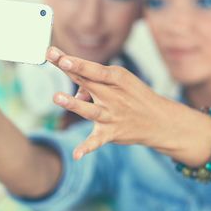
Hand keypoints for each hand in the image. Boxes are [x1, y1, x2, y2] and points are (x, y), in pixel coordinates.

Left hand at [46, 46, 207, 160]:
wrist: (159, 120)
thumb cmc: (133, 96)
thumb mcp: (119, 83)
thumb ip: (94, 84)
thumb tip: (76, 95)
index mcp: (116, 78)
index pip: (91, 68)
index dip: (76, 61)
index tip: (59, 55)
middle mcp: (113, 95)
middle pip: (86, 81)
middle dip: (68, 69)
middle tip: (51, 57)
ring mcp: (112, 115)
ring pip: (89, 109)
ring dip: (73, 104)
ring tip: (56, 97)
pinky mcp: (111, 133)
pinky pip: (97, 141)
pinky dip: (87, 148)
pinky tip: (76, 155)